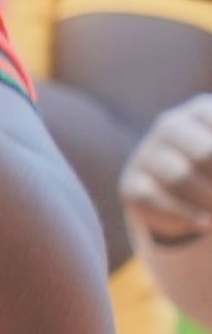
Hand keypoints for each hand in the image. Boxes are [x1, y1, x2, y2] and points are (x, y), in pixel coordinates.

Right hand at [126, 93, 211, 247]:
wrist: (177, 187)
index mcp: (202, 109)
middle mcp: (170, 124)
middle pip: (205, 154)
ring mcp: (147, 153)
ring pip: (180, 178)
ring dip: (210, 203)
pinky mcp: (131, 184)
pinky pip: (155, 201)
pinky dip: (187, 217)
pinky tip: (206, 224)